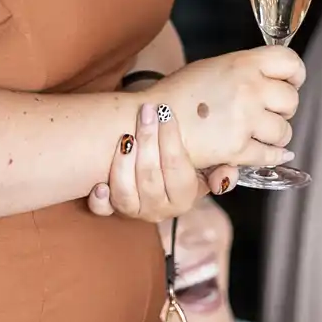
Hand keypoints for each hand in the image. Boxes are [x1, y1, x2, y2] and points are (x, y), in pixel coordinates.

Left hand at [85, 100, 212, 222]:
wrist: (159, 174)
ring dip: (123, 162)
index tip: (166, 111)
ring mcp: (134, 211)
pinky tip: (99, 183)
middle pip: (150, 177)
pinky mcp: (112, 210)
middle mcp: (159, 209)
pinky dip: (100, 199)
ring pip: (125, 192)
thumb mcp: (207, 166)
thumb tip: (222, 180)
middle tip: (146, 112)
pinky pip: (103, 210)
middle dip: (148, 140)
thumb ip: (221, 170)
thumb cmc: (181, 162)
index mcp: (184, 198)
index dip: (171, 139)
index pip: (178, 169)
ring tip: (125, 136)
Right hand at [153, 46, 304, 169]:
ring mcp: (244, 119)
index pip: (289, 62)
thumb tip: (273, 80)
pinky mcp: (237, 148)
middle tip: (271, 112)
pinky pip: (269, 155)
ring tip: (262, 133)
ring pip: (284, 131)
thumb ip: (244, 71)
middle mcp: (248, 88)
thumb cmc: (180, 93)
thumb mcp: (214, 68)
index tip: (292, 82)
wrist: (151, 120)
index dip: (295, 74)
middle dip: (284, 108)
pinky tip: (270, 153)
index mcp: (243, 63)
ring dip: (277, 135)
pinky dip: (272, 156)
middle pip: (291, 99)